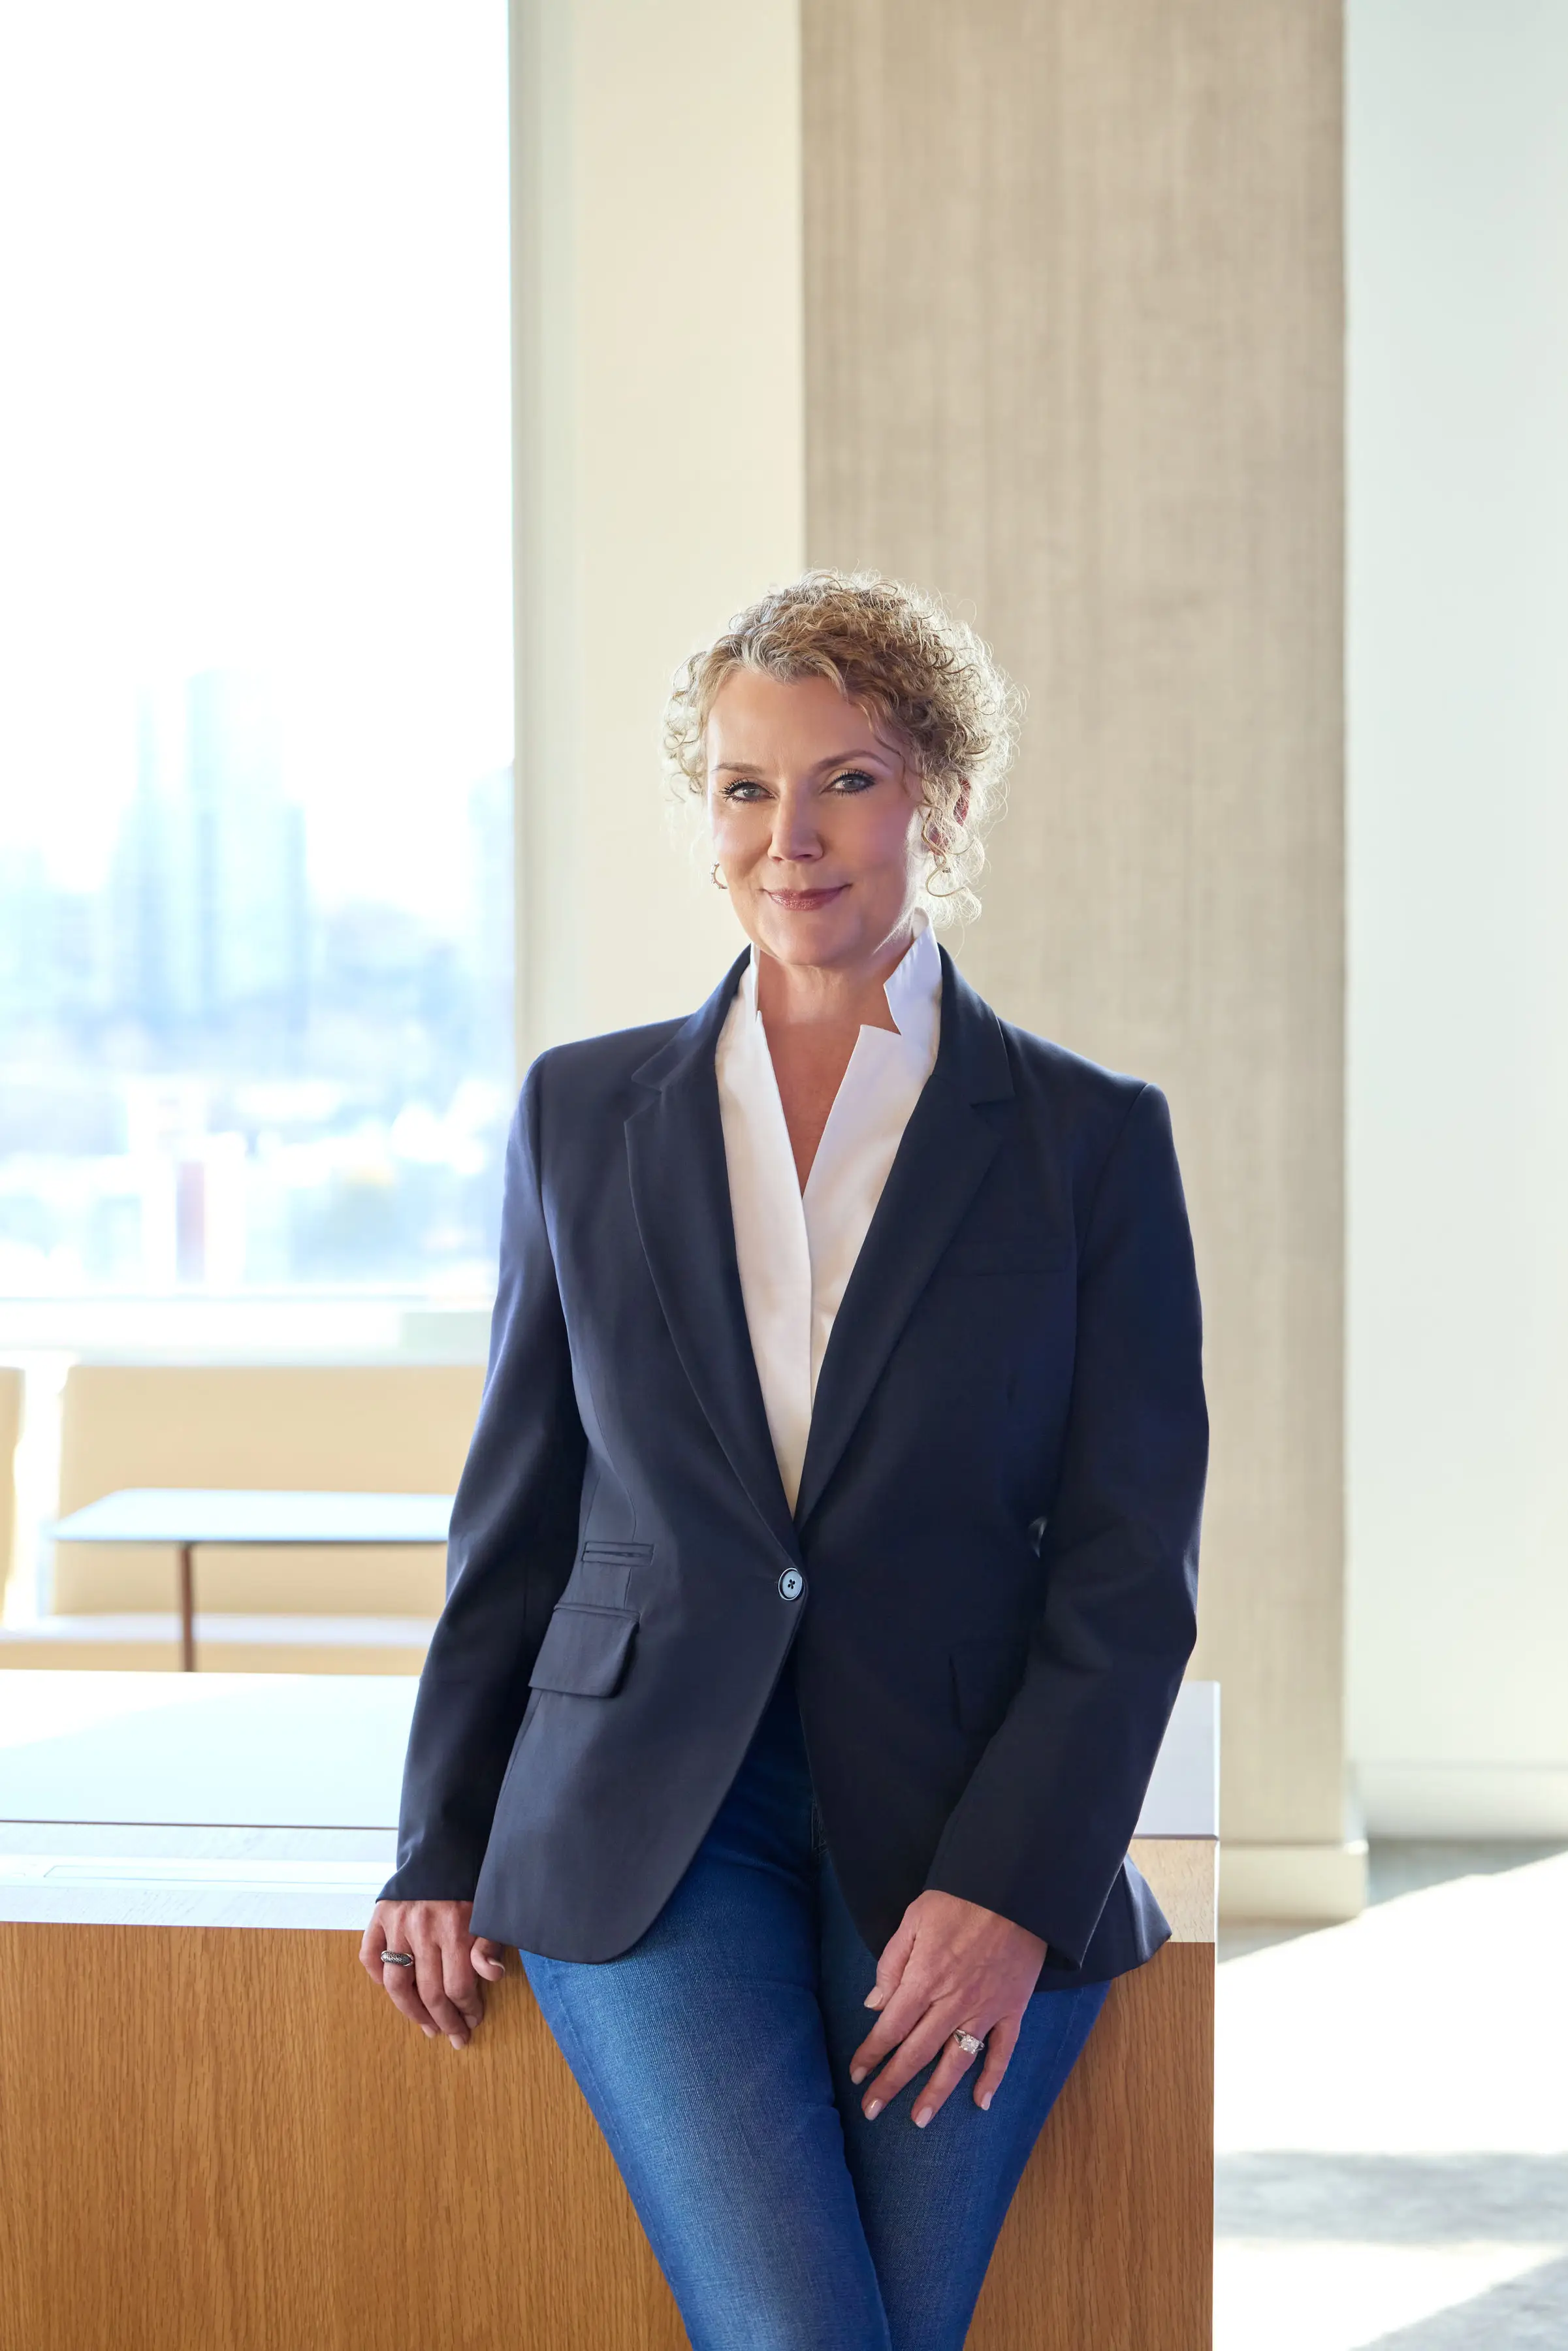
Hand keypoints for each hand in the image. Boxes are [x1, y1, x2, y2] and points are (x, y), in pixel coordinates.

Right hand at [359, 1898, 507, 2048]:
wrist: (445, 1845)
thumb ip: (490, 1944)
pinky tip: (395, 1989)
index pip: (458, 1987)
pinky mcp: (379, 1916)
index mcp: (455, 1928)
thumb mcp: (491, 1911)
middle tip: (454, 2036)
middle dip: (444, 2021)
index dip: (467, 2010)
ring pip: (396, 1983)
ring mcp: (397, 1924)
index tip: (473, 2020)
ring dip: (411, 2011)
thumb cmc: (472, 1883)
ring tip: (426, 2025)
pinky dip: (378, 1975)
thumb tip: (492, 1976)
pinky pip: (370, 1956)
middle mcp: (423, 1929)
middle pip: (429, 1992)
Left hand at [848, 1890, 1046, 2125]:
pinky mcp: (1013, 2008)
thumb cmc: (959, 1899)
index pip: (890, 2027)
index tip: (856, 2076)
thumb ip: (892, 1963)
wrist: (1014, 1889)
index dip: (871, 2054)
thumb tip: (874, 2004)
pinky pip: (1003, 2050)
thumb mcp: (914, 1919)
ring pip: (957, 2060)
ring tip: (919, 2120)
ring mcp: (986, 2009)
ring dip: (937, 2093)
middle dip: (892, 2083)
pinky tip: (981, 2103)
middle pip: (917, 2052)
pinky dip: (993, 2078)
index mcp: (924, 1979)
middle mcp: (953, 2002)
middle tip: (872, 2111)